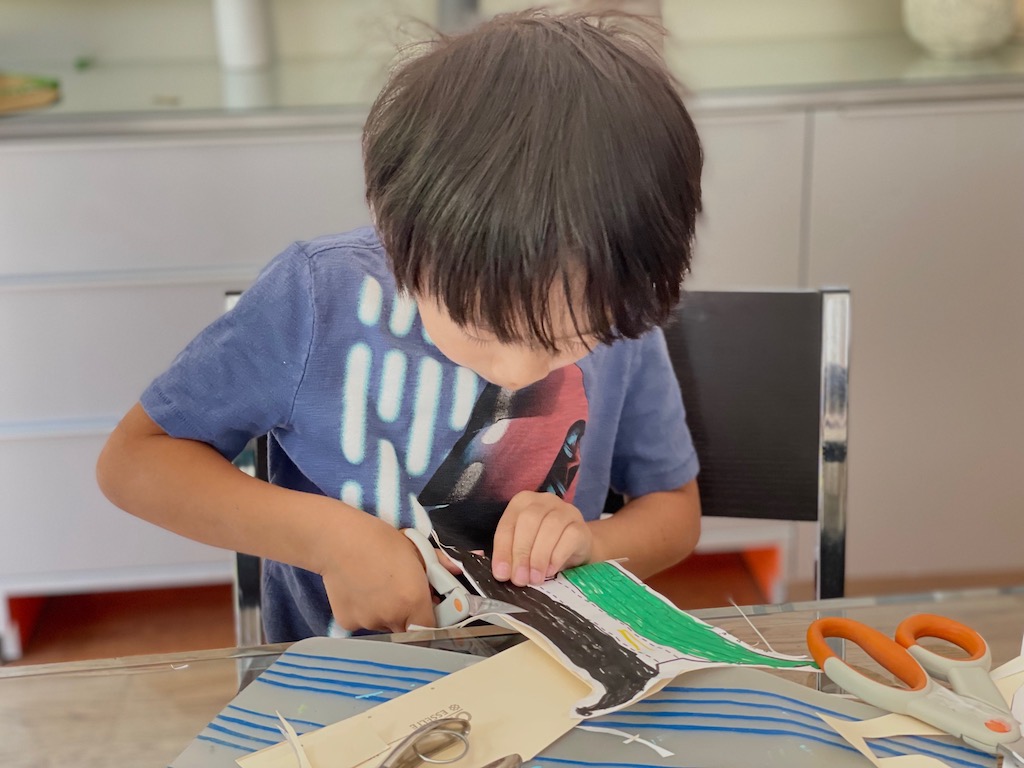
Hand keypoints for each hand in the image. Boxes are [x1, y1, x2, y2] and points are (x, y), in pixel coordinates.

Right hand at [317, 516, 440, 632]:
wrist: (337, 540)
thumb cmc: (378, 539)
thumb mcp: (415, 548)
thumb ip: (439, 565)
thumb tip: (456, 570)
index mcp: (413, 601)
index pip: (430, 628)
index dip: (431, 620)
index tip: (430, 611)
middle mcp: (392, 617)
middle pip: (407, 629)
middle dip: (409, 616)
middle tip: (402, 594)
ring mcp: (368, 622)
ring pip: (385, 625)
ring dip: (387, 612)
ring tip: (378, 586)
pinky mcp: (348, 623)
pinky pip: (363, 622)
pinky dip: (365, 611)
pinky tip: (360, 590)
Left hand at [490, 491, 591, 585]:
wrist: (575, 548)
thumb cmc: (543, 547)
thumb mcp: (523, 548)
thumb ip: (511, 556)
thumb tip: (502, 572)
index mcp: (522, 502)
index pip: (508, 524)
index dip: (503, 550)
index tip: (502, 573)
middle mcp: (543, 501)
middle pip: (529, 520)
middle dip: (521, 552)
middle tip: (520, 578)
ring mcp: (565, 510)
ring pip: (550, 527)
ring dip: (539, 557)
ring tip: (535, 578)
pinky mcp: (581, 525)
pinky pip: (569, 537)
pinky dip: (557, 556)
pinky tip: (551, 570)